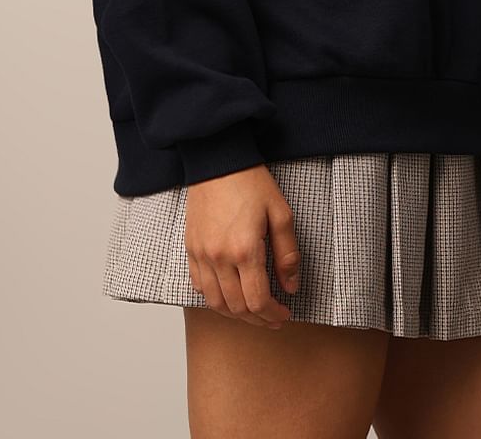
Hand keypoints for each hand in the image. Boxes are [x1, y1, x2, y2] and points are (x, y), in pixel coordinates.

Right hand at [184, 164, 300, 327]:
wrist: (218, 160)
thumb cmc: (251, 182)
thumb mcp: (280, 213)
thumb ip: (287, 254)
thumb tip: (290, 287)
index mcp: (245, 250)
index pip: (258, 301)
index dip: (273, 315)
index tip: (285, 314)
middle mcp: (219, 258)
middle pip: (237, 308)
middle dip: (258, 319)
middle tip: (273, 318)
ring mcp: (201, 255)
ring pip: (216, 303)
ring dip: (236, 314)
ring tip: (253, 312)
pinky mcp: (190, 248)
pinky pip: (199, 287)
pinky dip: (215, 299)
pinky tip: (229, 295)